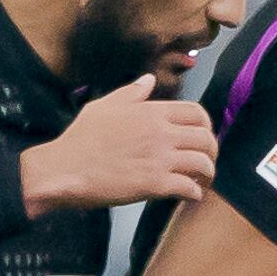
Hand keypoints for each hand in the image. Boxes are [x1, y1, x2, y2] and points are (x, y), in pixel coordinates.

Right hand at [22, 78, 216, 214]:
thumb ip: (131, 93)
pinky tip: (191, 196)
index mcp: (152, 112)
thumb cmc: (81, 138)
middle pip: (207, 138)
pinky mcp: (155, 184)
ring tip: (202, 181)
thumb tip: (148, 79)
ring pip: (203, 163)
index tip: (202, 137)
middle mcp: (161, 132)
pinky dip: (196, 193)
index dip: (206, 126)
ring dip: (208, 174)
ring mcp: (160, 158)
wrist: (64, 168)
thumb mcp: (104, 106)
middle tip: (206, 162)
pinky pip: (189, 188)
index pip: (196, 112)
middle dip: (212, 151)